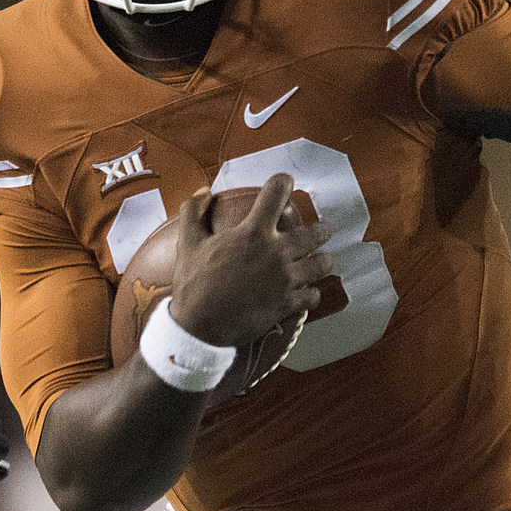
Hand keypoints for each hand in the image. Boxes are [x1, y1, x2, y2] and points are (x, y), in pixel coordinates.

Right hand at [166, 176, 328, 346]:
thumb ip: (193, 212)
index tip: (284, 184)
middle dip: (320, 230)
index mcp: (253, 232)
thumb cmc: (193, 285)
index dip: (283, 183)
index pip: (276, 193)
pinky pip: (313, 295)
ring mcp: (285, 279)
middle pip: (315, 232)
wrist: (199, 328)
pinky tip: (306, 293)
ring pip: (321, 264)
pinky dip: (311, 293)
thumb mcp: (188, 243)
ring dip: (322, 261)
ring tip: (319, 262)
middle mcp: (276, 252)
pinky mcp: (287, 303)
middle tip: (319, 231)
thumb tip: (202, 191)